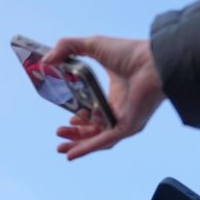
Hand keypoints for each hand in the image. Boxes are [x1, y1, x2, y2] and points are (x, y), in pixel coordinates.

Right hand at [42, 36, 164, 159]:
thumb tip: (46, 59)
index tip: (68, 116)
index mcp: (117, 94)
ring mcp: (125, 120)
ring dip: (78, 144)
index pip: (98, 111)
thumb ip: (68, 46)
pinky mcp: (127, 127)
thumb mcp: (92, 44)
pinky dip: (87, 149)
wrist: (153, 62)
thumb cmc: (130, 53)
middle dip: (76, 134)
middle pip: (95, 128)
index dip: (82, 116)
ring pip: (98, 139)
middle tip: (59, 133)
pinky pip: (105, 142)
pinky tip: (71, 155)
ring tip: (61, 147)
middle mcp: (121, 109)